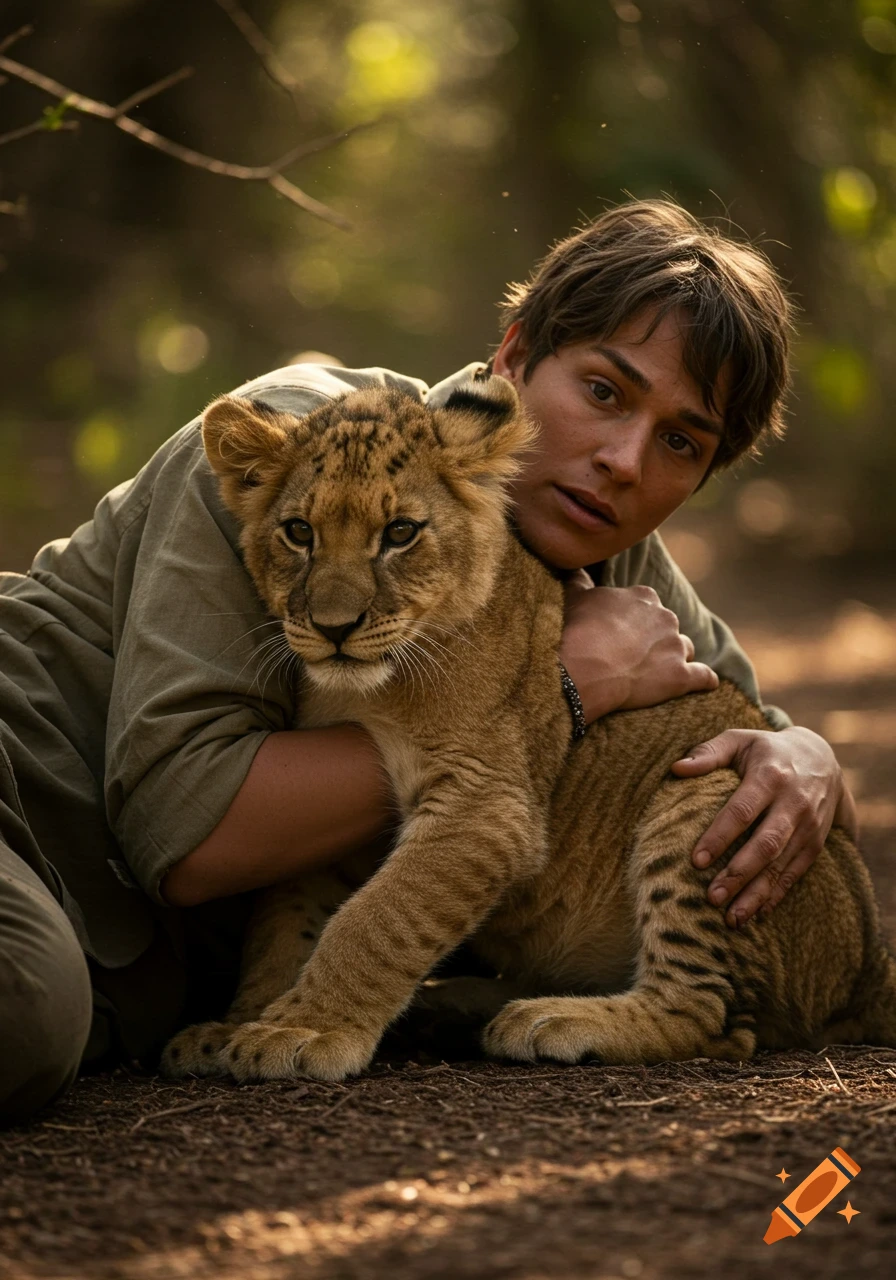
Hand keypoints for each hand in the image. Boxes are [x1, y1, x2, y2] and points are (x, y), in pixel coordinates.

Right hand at [559, 578, 718, 722]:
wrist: (583, 668)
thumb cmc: (577, 630)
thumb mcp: (575, 597)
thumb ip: (580, 581)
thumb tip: (575, 568)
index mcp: (644, 596)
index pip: (648, 605)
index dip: (636, 620)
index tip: (623, 632)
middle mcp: (666, 617)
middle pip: (668, 627)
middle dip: (656, 639)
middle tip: (633, 654)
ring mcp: (675, 647)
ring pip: (685, 649)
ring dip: (675, 658)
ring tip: (657, 672)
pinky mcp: (681, 676)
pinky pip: (703, 676)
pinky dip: (705, 680)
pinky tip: (707, 683)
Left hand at [670, 725, 854, 926]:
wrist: (823, 758)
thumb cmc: (767, 750)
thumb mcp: (740, 739)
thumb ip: (709, 752)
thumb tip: (676, 768)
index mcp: (770, 776)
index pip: (742, 810)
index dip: (719, 836)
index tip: (696, 861)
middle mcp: (793, 803)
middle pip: (765, 844)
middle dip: (738, 874)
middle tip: (712, 898)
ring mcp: (808, 826)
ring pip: (781, 865)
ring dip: (757, 893)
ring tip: (732, 917)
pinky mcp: (816, 843)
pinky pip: (796, 873)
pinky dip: (777, 894)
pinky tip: (757, 913)